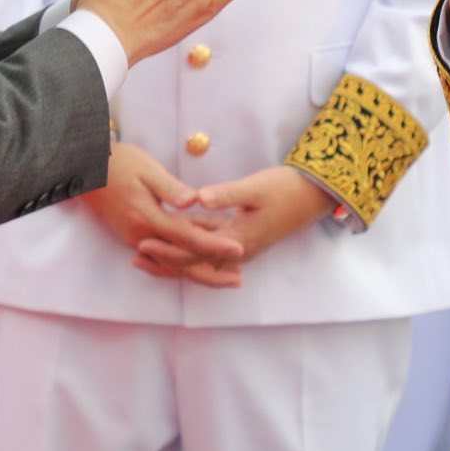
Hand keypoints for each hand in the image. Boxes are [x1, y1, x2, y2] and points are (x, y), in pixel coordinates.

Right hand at [79, 142, 244, 281]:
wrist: (83, 169)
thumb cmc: (118, 163)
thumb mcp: (147, 168)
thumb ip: (170, 188)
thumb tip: (193, 202)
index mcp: (148, 218)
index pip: (188, 238)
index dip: (215, 246)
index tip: (238, 250)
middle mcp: (141, 236)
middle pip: (181, 262)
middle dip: (211, 271)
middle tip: (238, 278)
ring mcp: (134, 239)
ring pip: (171, 264)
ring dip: (197, 271)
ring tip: (224, 275)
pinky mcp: (131, 237)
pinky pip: (160, 258)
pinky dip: (179, 265)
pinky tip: (195, 264)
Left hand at [134, 167, 332, 281]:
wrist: (313, 195)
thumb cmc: (285, 189)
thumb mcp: (255, 188)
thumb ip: (226, 195)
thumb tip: (199, 198)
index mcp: (237, 240)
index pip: (194, 251)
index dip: (167, 250)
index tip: (143, 243)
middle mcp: (238, 250)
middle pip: (194, 262)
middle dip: (165, 260)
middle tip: (136, 255)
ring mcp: (241, 247)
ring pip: (201, 258)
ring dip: (176, 257)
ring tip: (148, 252)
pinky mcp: (242, 239)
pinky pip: (211, 248)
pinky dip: (192, 246)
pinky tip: (177, 238)